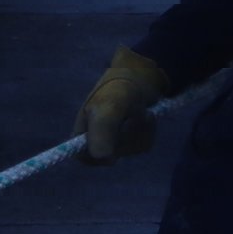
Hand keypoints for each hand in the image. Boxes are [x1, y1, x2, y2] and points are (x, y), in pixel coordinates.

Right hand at [79, 48, 171, 163]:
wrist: (143, 76)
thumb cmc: (119, 88)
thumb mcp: (109, 106)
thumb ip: (103, 128)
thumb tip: (102, 156)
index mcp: (83, 131)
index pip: (85, 157)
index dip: (99, 156)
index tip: (114, 150)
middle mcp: (98, 138)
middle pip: (113, 156)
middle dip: (127, 136)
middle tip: (131, 117)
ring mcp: (117, 140)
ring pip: (131, 150)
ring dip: (141, 130)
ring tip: (140, 111)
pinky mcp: (134, 139)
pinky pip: (143, 145)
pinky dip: (149, 131)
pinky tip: (147, 116)